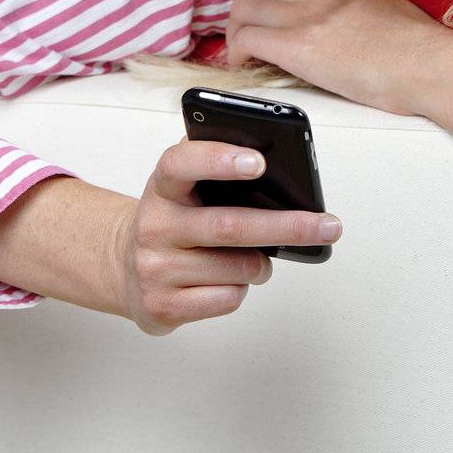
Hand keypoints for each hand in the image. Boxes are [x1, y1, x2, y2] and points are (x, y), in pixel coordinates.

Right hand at [114, 137, 342, 336]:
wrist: (126, 267)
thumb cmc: (174, 217)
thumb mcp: (182, 184)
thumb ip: (214, 160)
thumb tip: (268, 146)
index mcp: (162, 186)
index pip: (181, 164)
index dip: (219, 160)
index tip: (260, 162)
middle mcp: (154, 225)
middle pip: (228, 226)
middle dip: (286, 226)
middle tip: (327, 224)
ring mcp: (155, 268)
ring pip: (236, 268)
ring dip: (261, 265)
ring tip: (259, 259)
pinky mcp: (162, 306)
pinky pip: (226, 299)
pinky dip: (242, 289)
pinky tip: (229, 280)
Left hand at [224, 0, 449, 115]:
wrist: (426, 63)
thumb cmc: (420, 44)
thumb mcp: (388, 4)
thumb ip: (360, 2)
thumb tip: (354, 15)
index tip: (269, 11)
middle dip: (245, 12)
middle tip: (246, 33)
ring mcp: (304, 17)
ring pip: (243, 10)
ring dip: (236, 31)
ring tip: (240, 51)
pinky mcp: (297, 48)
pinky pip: (247, 40)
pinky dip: (237, 52)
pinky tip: (242, 64)